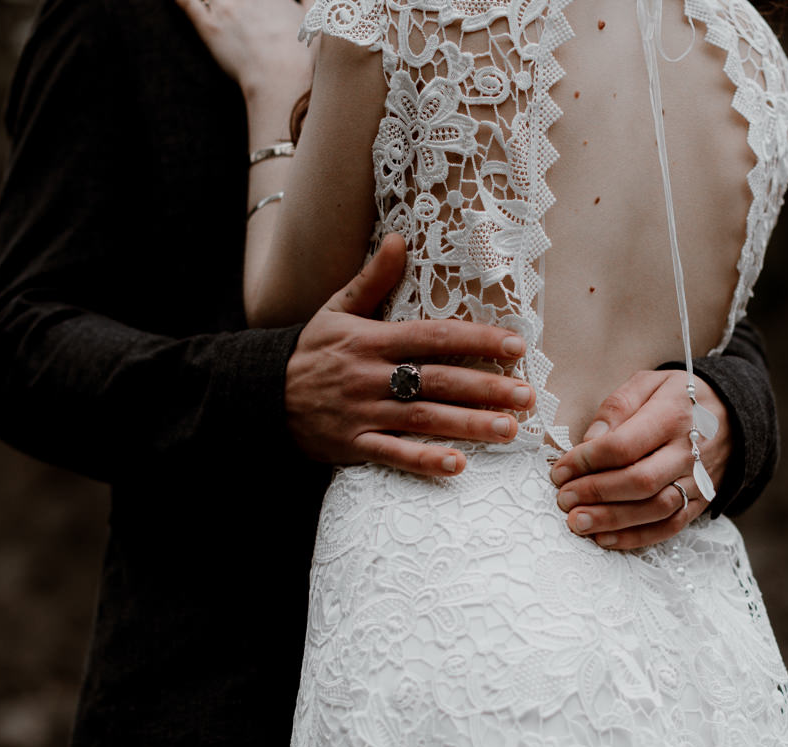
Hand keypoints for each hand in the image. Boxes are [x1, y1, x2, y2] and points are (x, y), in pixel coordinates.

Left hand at [175, 0, 312, 99]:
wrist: (284, 80)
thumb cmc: (305, 56)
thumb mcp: (318, 19)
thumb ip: (313, 1)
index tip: (255, 3)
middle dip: (232, 1)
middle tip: (232, 6)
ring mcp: (225, 7)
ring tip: (213, 5)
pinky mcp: (208, 27)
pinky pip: (186, 2)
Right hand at [287, 234, 534, 475]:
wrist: (259, 395)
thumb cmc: (309, 352)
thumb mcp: (335, 310)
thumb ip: (372, 280)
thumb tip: (398, 239)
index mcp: (371, 339)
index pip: (433, 337)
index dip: (476, 341)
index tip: (515, 346)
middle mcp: (370, 376)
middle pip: (437, 380)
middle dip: (485, 388)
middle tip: (527, 396)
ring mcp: (362, 412)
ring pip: (422, 419)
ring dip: (468, 425)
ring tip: (509, 430)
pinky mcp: (352, 445)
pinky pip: (392, 454)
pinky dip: (423, 461)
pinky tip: (457, 465)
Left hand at [548, 370, 731, 549]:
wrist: (734, 415)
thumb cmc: (679, 398)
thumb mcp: (649, 383)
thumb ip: (618, 406)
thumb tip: (590, 439)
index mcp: (673, 415)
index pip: (624, 445)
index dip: (586, 461)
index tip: (560, 470)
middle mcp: (688, 452)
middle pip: (639, 481)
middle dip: (595, 493)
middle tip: (564, 499)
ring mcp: (697, 481)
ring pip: (655, 509)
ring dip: (612, 521)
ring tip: (577, 523)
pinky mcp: (700, 503)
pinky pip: (669, 527)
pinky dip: (636, 537)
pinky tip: (605, 539)